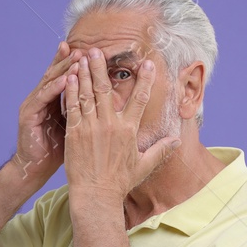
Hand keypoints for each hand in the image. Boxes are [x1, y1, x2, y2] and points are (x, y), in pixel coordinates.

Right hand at [13, 41, 78, 184]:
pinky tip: (65, 80)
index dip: (76, 64)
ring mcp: (33, 105)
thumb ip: (86, 112)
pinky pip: (42, 98)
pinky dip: (54, 88)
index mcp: (53, 101)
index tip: (91, 53)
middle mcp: (42, 99)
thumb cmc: (58, 151)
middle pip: (56, 74)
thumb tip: (112, 103)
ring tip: (77, 58)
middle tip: (84, 49)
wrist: (36, 170)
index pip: (66, 77)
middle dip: (69, 61)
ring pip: (50, 82)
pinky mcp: (28, 116)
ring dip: (63, 69)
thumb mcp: (76, 127)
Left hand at [62, 49, 180, 212]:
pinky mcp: (75, 133)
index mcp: (128, 131)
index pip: (140, 99)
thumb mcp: (143, 166)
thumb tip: (176, 140)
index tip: (148, 63)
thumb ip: (160, 150)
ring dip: (85, 73)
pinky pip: (73, 107)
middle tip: (98, 49)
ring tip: (82, 56)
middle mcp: (110, 125)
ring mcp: (91, 128)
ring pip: (88, 94)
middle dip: (102, 67)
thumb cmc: (119, 183)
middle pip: (107, 89)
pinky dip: (72, 90)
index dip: (145, 80)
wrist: (95, 196)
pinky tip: (70, 76)